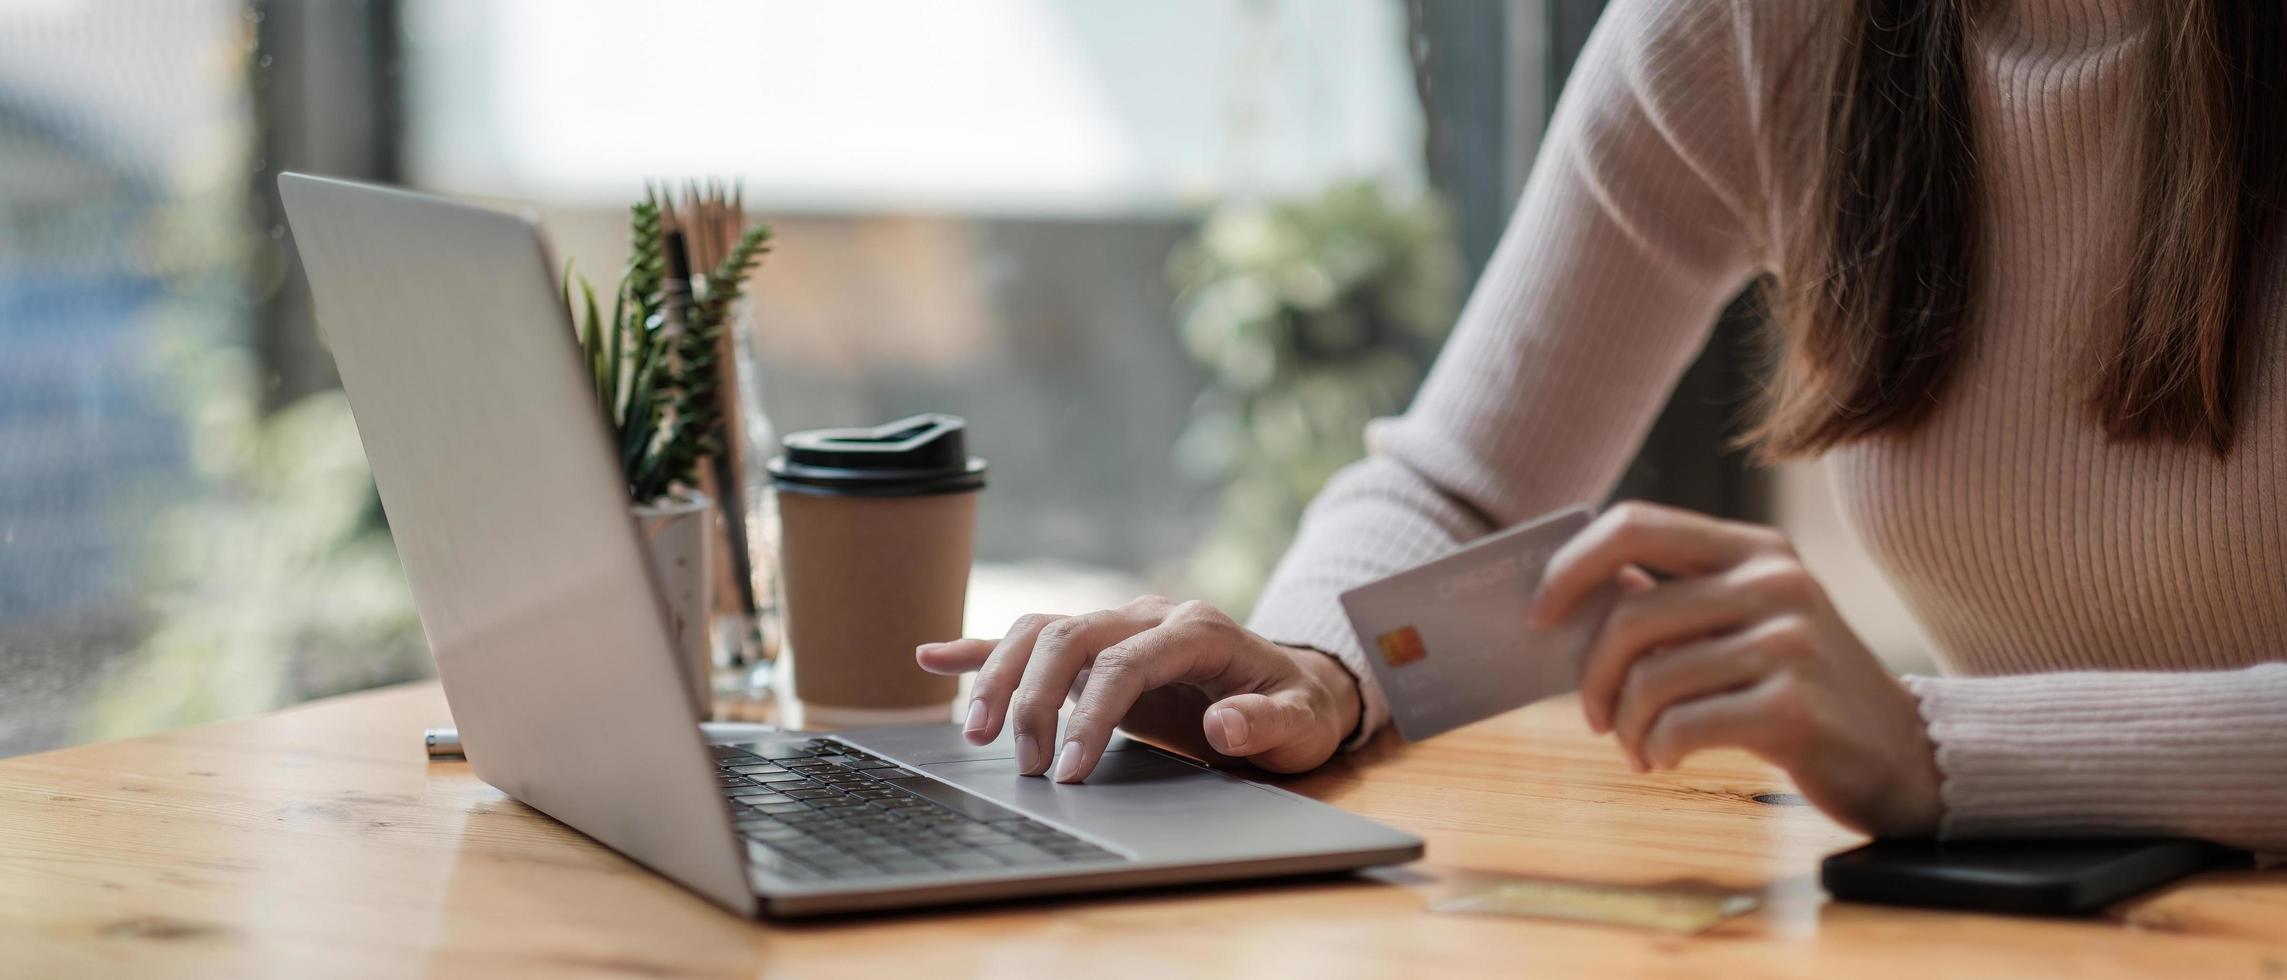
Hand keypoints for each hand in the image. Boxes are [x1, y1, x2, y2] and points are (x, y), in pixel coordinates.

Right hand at [914, 595, 1360, 782]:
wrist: (1297, 686)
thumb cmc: (1297, 708)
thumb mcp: (1301, 723)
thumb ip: (1266, 722)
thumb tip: (1224, 723)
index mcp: (1196, 629)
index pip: (1123, 662)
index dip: (1089, 714)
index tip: (1068, 769)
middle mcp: (1148, 616)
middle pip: (1069, 638)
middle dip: (1035, 700)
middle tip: (1027, 768)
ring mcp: (1119, 626)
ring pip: (1042, 631)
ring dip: (1002, 676)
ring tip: (979, 734)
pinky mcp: (1099, 647)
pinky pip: (1032, 637)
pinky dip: (982, 648)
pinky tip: (933, 657)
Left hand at [1530, 502, 1941, 836]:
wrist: (1903, 755)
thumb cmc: (1801, 688)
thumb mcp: (1746, 626)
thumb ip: (1673, 604)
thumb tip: (1566, 600)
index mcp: (1755, 549)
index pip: (1635, 526)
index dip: (1571, 569)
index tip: (1537, 616)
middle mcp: (1775, 582)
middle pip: (1631, 616)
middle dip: (1592, 678)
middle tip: (1595, 718)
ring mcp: (1790, 642)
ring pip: (1651, 679)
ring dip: (1628, 727)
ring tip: (1640, 748)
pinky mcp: (1794, 707)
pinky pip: (1682, 726)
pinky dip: (1659, 750)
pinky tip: (1668, 760)